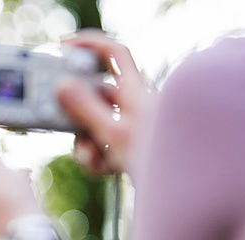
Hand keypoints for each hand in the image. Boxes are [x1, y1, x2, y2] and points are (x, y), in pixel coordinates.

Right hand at [57, 30, 153, 174]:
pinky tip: (103, 169)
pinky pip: (105, 146)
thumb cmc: (159, 161)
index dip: (90, 44)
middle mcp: (133, 105)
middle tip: (61, 122)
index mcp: (134, 91)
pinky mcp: (130, 148)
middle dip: (77, 114)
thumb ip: (86, 109)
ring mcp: (131, 127)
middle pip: (95, 96)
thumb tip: (62, 86)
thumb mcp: (115, 134)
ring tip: (91, 158)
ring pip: (96, 125)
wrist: (182, 192)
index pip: (113, 54)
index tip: (65, 47)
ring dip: (86, 143)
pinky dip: (98, 159)